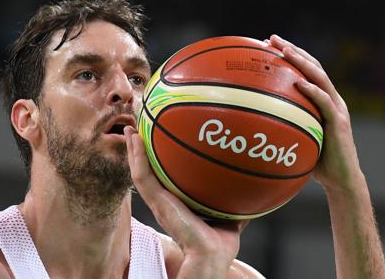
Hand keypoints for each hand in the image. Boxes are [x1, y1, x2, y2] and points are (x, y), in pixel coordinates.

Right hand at [124, 126, 248, 278]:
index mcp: (177, 205)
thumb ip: (236, 199)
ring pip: (139, 171)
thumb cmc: (219, 244)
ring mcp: (157, 201)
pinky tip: (135, 138)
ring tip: (132, 129)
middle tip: (138, 129)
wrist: (211, 255)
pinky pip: (141, 175)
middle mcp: (164, 202)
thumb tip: (253, 185)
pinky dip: (136, 156)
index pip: (163, 180)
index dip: (158, 162)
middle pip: (147, 172)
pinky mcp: (156, 201)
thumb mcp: (230, 215)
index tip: (157, 142)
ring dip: (134, 150)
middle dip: (141, 152)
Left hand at [268, 35, 362, 192]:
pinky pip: (325, 103)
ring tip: (285, 51)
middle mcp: (331, 99)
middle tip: (271, 38)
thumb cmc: (315, 162)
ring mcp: (337, 108)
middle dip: (292, 49)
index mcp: (321, 100)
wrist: (341, 180)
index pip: (304, 70)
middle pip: (312, 66)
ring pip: (320, 78)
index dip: (288, 55)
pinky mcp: (339, 122)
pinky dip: (313, 91)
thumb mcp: (294, 140)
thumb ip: (278, 127)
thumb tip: (246, 125)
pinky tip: (299, 83)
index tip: (266, 44)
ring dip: (302, 62)